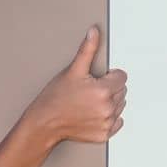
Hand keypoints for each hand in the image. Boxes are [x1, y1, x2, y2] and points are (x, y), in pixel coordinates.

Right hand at [21, 27, 126, 144]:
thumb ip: (87, 49)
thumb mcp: (72, 70)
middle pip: (122, 91)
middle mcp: (107, 108)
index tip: (96, 80)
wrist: (44, 123)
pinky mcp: (104, 134)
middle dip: (110, 89)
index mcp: (103, 91)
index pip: (122, 77)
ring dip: (110, 103)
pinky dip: (109, 118)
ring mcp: (106, 123)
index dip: (109, 76)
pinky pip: (117, 122)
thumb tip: (94, 32)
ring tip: (90, 102)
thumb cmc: (55, 98)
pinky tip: (93, 114)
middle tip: (90, 91)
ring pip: (120, 106)